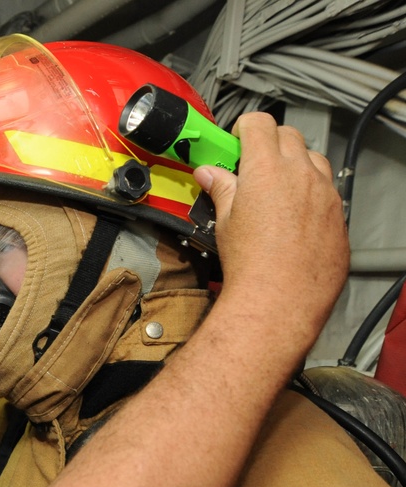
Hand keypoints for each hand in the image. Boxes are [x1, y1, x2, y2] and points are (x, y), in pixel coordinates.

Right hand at [193, 112, 348, 357]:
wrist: (280, 300)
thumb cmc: (251, 264)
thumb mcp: (225, 221)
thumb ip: (220, 190)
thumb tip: (208, 174)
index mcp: (267, 169)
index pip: (259, 124)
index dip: (244, 127)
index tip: (236, 140)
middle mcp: (302, 174)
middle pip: (289, 136)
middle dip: (270, 142)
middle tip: (252, 164)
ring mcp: (326, 194)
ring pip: (314, 160)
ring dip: (296, 164)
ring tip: (277, 188)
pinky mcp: (339, 216)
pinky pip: (328, 191)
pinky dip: (312, 192)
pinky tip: (295, 216)